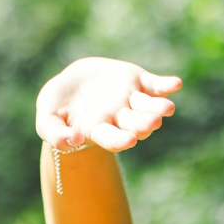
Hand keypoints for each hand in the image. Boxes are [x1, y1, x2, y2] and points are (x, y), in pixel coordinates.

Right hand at [35, 57, 181, 153]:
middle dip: (144, 124)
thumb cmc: (57, 110)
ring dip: (158, 108)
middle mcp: (119, 118)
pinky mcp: (137, 82)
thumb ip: (56, 135)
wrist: (71, 88)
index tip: (128, 141)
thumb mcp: (47, 121)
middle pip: (135, 124)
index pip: (112, 138)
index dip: (119, 140)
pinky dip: (165, 85)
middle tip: (153, 122)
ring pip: (148, 107)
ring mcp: (130, 100)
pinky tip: (176, 84)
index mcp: (99, 130)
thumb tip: (73, 140)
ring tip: (167, 108)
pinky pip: (155, 85)